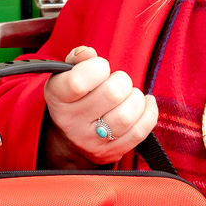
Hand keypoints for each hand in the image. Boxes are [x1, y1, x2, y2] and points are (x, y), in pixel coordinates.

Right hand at [44, 45, 158, 164]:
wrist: (69, 139)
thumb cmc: (73, 98)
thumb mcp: (66, 75)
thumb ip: (77, 59)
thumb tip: (89, 53)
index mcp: (57, 98)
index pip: (79, 81)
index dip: (99, 67)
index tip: (100, 68)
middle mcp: (71, 122)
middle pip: (112, 93)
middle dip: (122, 81)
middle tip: (117, 82)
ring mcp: (92, 141)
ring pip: (127, 115)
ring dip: (136, 98)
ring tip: (129, 95)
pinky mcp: (111, 153)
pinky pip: (140, 132)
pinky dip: (148, 113)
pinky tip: (143, 104)